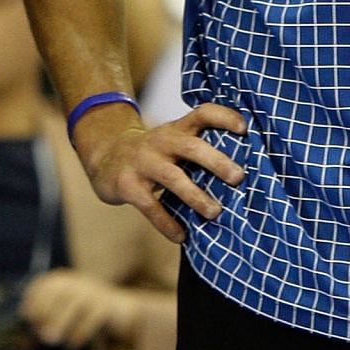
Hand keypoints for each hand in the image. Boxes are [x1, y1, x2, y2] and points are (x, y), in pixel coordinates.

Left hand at [20, 269, 137, 349]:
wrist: (123, 311)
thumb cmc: (86, 315)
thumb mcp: (64, 314)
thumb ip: (45, 323)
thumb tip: (22, 342)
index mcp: (64, 280)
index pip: (43, 283)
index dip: (33, 299)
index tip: (27, 317)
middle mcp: (78, 281)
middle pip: (59, 292)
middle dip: (46, 312)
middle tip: (41, 335)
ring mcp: (93, 291)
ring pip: (75, 303)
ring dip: (61, 322)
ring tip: (53, 340)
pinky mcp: (107, 304)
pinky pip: (93, 316)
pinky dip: (81, 331)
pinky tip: (72, 344)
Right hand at [75, 103, 246, 243]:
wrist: (105, 156)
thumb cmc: (154, 155)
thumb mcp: (172, 142)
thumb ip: (198, 151)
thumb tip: (243, 177)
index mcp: (176, 129)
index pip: (202, 113)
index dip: (223, 117)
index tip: (244, 129)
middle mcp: (160, 141)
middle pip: (191, 146)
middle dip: (216, 161)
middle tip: (238, 178)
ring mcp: (142, 162)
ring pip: (173, 177)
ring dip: (196, 196)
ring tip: (215, 212)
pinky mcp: (127, 185)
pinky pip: (150, 206)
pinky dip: (167, 223)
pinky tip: (181, 236)